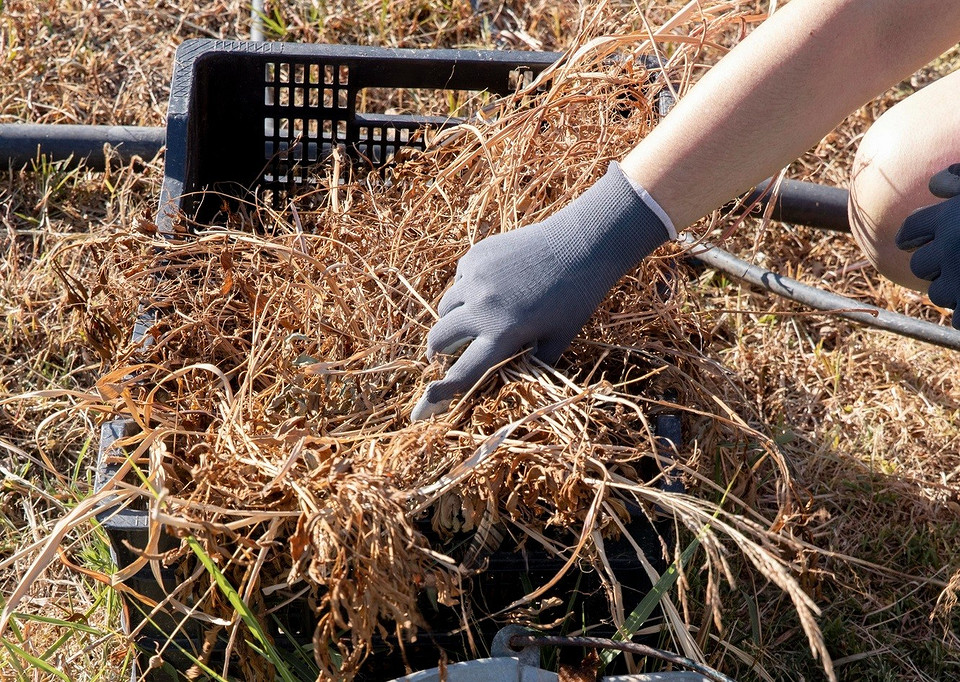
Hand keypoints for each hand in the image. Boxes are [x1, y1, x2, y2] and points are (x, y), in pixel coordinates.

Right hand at [411, 162, 672, 419]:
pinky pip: (459, 280)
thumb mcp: (559, 338)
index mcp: (504, 333)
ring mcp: (475, 278)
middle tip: (444, 355)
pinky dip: (467, 289)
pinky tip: (494, 285)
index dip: (442, 391)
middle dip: (438, 351)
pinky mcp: (475, 256)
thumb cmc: (576, 297)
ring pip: (445, 308)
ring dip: (453, 318)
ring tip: (477, 316)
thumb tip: (509, 378)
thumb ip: (534, 363)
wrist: (581, 243)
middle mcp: (483, 306)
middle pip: (439, 338)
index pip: (464, 370)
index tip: (423, 404)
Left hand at [896, 164, 959, 327]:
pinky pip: (959, 321)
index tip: (912, 241)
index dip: (911, 237)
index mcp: (949, 218)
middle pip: (922, 265)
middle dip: (936, 265)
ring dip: (952, 290)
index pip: (910, 231)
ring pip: (938, 293)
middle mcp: (949, 248)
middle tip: (957, 262)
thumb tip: (934, 184)